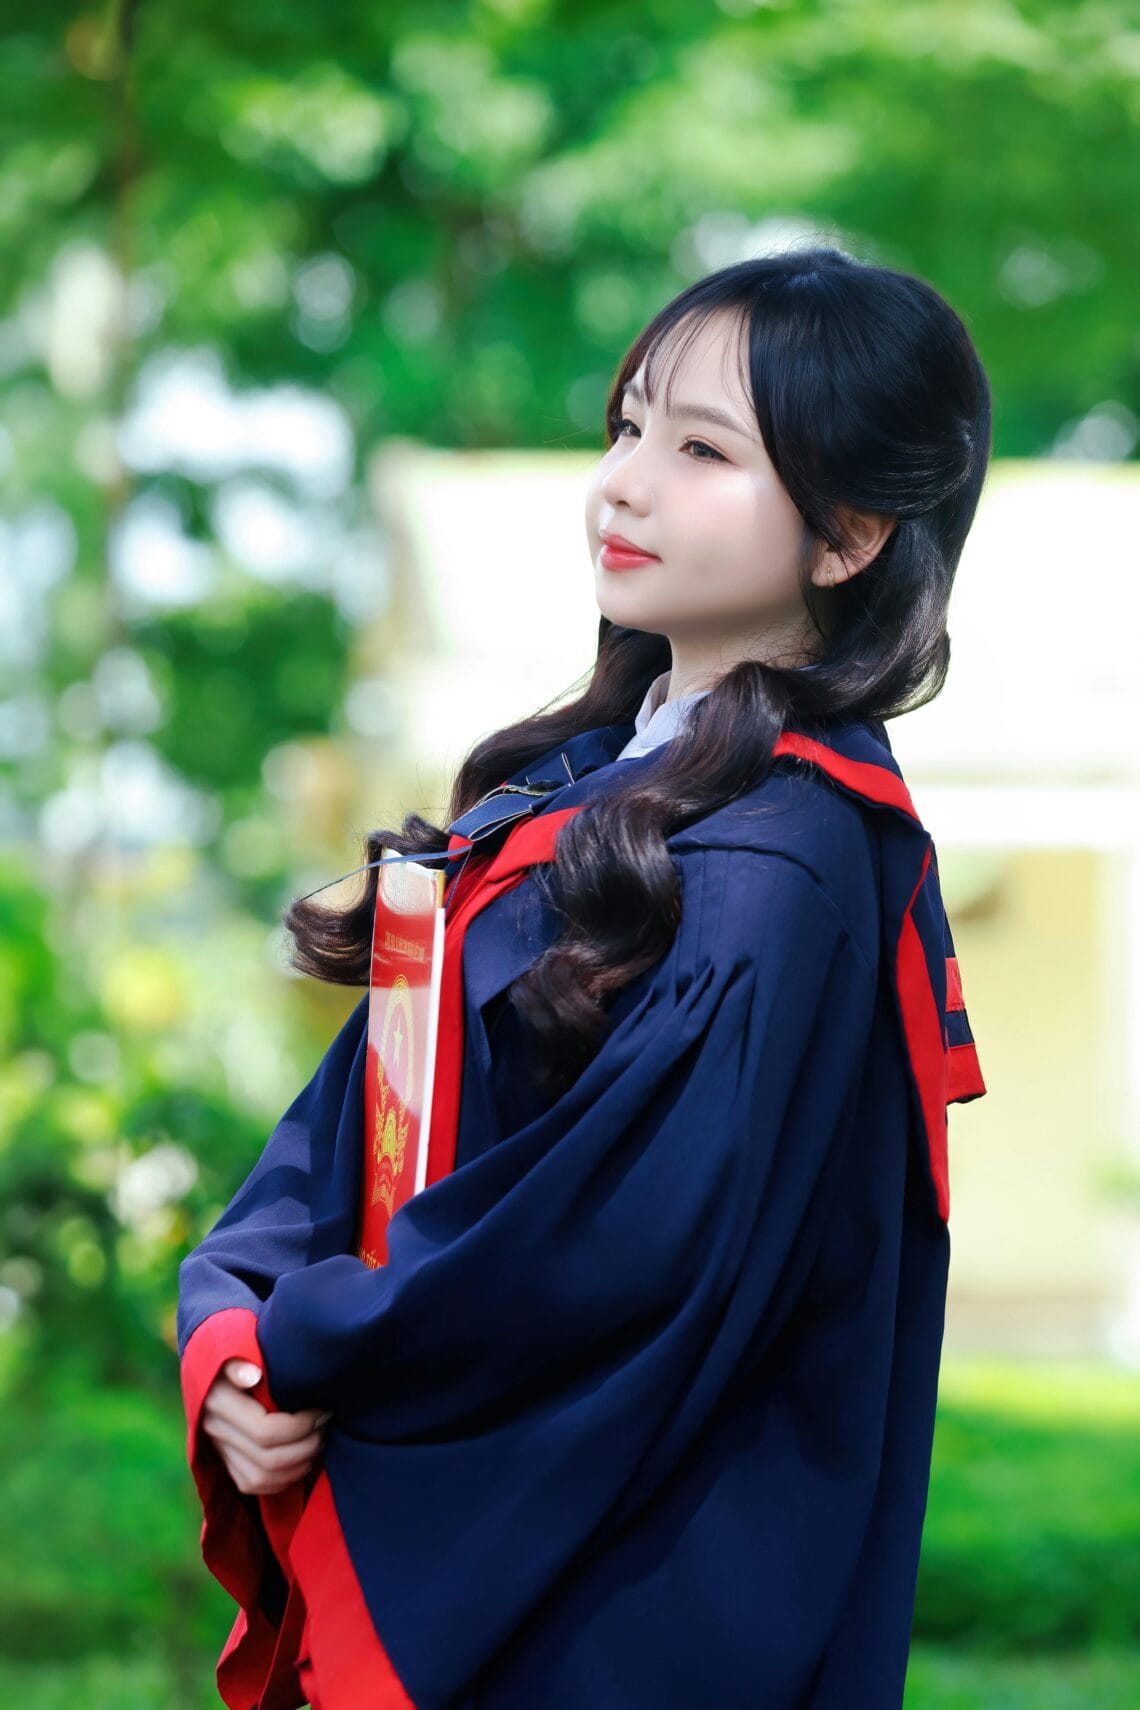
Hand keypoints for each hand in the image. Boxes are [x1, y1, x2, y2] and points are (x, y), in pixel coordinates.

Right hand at [200, 1358, 331, 1496]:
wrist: (222, 1366)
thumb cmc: (244, 1352)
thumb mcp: (239, 1349)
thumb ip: (241, 1361)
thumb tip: (252, 1375)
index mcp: (219, 1401)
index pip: (264, 1430)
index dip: (300, 1426)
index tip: (321, 1409)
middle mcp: (216, 1430)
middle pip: (268, 1458)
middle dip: (306, 1445)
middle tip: (325, 1424)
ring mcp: (220, 1450)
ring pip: (262, 1477)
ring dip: (298, 1464)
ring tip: (319, 1441)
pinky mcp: (228, 1464)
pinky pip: (255, 1485)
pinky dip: (284, 1478)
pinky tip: (304, 1458)